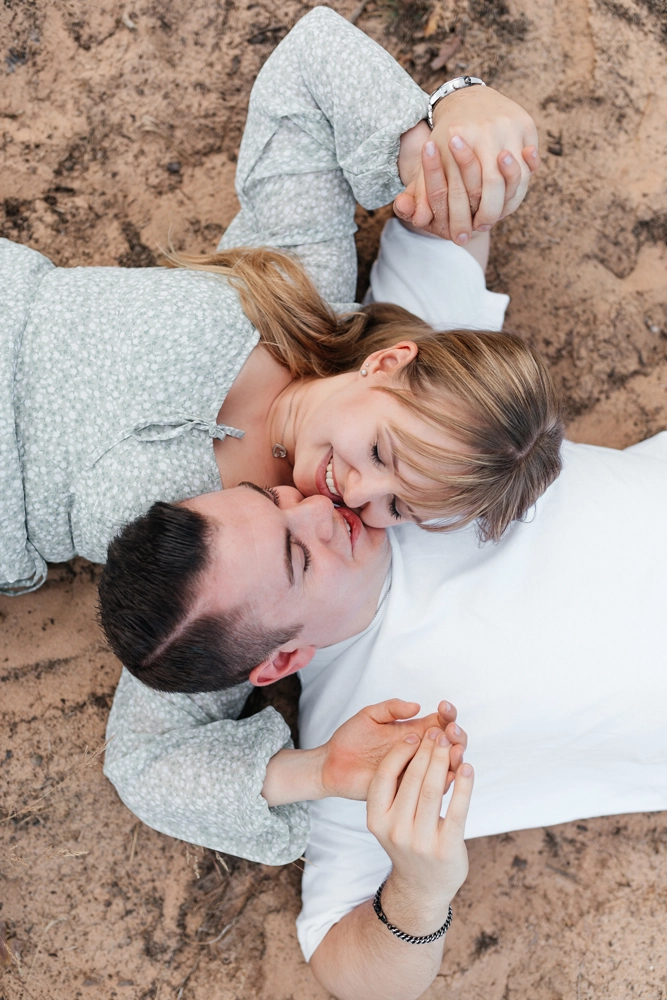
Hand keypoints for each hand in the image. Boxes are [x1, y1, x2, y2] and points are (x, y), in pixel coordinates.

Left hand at [320, 699, 466, 800]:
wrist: (332, 764)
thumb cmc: (350, 739)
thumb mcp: (370, 715)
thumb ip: (391, 708)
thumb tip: (417, 706)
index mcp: (412, 732)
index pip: (440, 722)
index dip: (447, 714)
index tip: (443, 707)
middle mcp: (418, 751)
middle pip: (450, 743)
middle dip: (456, 735)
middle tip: (450, 729)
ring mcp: (415, 771)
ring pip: (446, 765)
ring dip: (455, 755)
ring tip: (453, 748)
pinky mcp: (408, 789)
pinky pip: (432, 788)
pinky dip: (445, 779)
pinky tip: (447, 772)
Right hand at [366, 730, 473, 932]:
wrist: (423, 887)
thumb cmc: (408, 842)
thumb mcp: (390, 820)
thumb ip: (398, 789)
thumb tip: (418, 745)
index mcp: (377, 820)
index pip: (384, 776)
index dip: (400, 752)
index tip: (413, 735)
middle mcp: (395, 831)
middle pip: (412, 779)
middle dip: (427, 750)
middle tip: (437, 732)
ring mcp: (420, 842)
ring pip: (433, 790)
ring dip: (444, 761)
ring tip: (452, 742)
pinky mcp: (446, 848)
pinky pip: (457, 809)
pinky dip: (464, 785)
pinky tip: (467, 767)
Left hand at [396, 86, 539, 243]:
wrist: (468, 98)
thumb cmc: (444, 141)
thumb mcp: (428, 162)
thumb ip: (419, 189)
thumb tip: (409, 213)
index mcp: (456, 139)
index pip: (461, 190)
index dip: (460, 217)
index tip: (459, 237)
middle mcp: (484, 130)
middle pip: (492, 185)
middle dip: (487, 213)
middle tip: (481, 228)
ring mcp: (508, 126)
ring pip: (515, 177)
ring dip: (507, 203)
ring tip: (496, 218)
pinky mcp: (526, 124)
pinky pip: (529, 164)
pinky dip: (520, 185)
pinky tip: (510, 198)